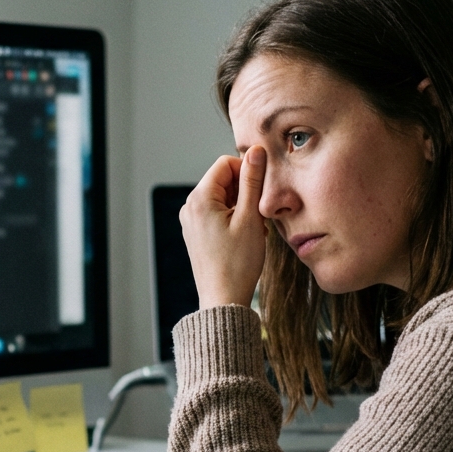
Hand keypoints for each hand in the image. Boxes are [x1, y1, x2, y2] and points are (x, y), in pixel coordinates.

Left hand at [178, 146, 266, 309]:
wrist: (223, 300)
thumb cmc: (237, 264)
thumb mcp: (250, 218)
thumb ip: (252, 181)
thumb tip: (256, 151)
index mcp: (199, 199)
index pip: (225, 164)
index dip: (247, 171)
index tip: (262, 191)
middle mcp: (190, 207)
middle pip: (223, 181)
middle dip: (246, 192)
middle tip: (260, 215)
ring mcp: (192, 221)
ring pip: (223, 198)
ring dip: (243, 207)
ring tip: (254, 230)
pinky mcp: (197, 234)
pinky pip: (218, 214)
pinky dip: (235, 219)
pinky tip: (246, 237)